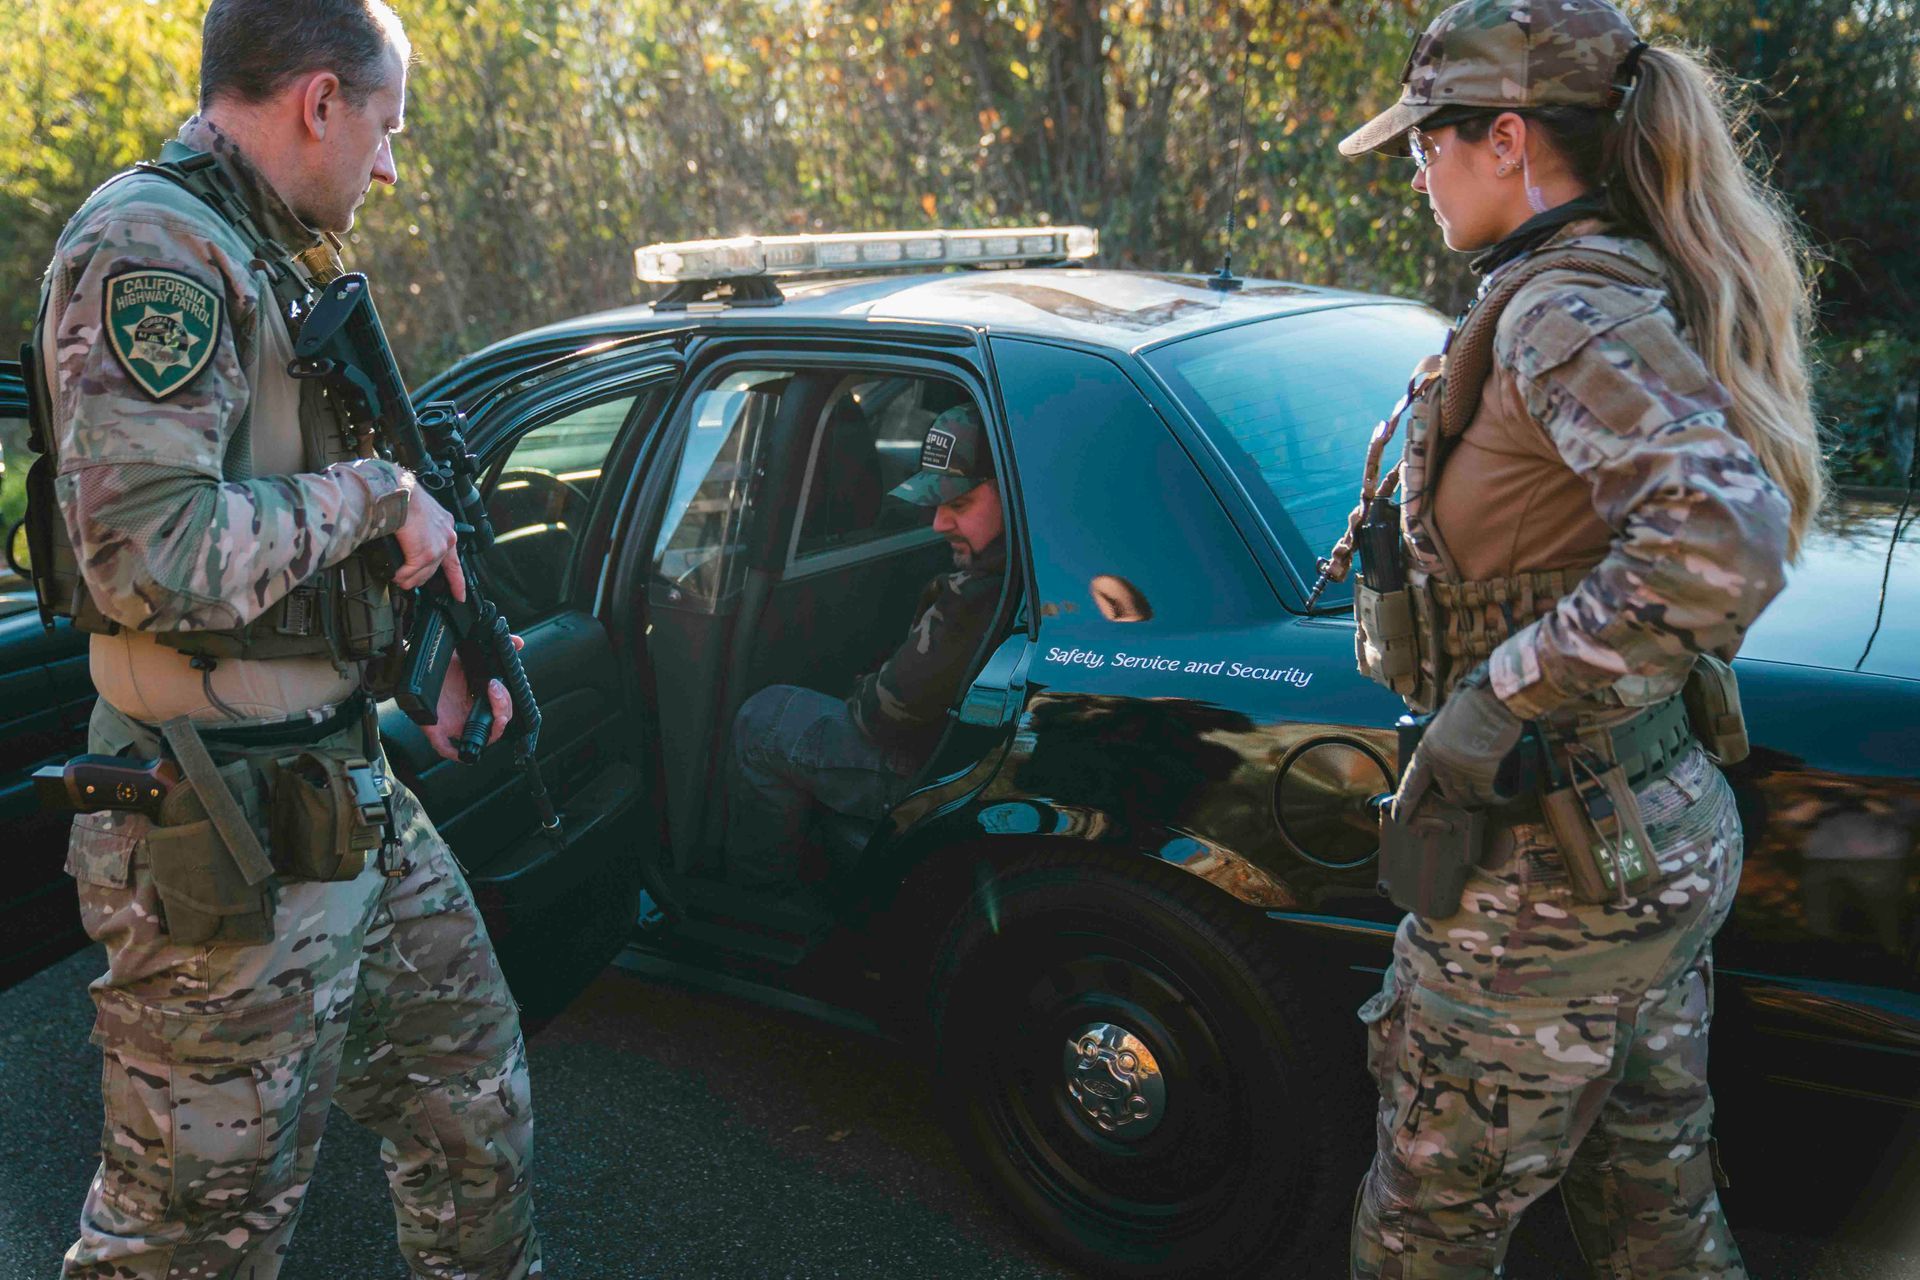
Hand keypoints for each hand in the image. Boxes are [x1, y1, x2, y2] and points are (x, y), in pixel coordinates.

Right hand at [392, 475, 465, 600]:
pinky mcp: (424, 554)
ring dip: (408, 579)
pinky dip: (401, 576)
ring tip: (399, 579)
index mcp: (446, 527)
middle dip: (419, 578)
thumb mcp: (420, 514)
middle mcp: (446, 538)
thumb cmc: (404, 496)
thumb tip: (410, 545)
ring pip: (422, 574)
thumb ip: (421, 531)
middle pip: (434, 569)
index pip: (454, 560)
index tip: (460, 595)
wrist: (399, 491)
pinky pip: (410, 573)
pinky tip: (396, 575)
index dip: (458, 581)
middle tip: (407, 581)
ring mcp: (437, 548)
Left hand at [424, 633, 525, 761]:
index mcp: (476, 697)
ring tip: (496, 708)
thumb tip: (518, 642)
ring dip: (495, 727)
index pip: (501, 707)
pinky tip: (466, 747)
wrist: (410, 663)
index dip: (508, 702)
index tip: (504, 686)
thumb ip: (493, 647)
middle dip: (504, 707)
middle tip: (497, 689)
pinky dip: (458, 752)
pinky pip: (447, 748)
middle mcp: (467, 711)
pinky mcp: (436, 730)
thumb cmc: (438, 662)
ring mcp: (454, 722)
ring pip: (482, 736)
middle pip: (497, 722)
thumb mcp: (468, 652)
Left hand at [1393, 671, 1523, 816]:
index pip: (1412, 783)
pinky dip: (1495, 797)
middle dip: (1456, 796)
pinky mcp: (1483, 775)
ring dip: (1475, 797)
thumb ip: (1441, 744)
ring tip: (1486, 790)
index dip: (1405, 802)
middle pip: (1446, 793)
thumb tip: (1447, 757)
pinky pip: (1488, 795)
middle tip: (1469, 791)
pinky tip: (1502, 795)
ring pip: (1466, 797)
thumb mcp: (1444, 724)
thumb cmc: (1470, 704)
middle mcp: (1441, 764)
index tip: (1399, 817)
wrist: (1493, 699)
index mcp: (1427, 750)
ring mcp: (1462, 772)